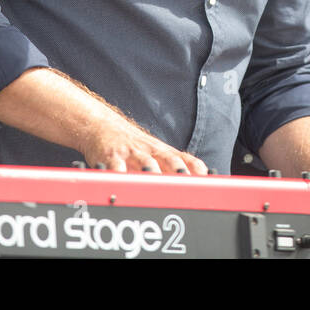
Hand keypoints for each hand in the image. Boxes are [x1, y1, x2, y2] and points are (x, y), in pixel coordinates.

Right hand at [82, 121, 208, 174]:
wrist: (102, 126)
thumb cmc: (133, 145)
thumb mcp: (156, 152)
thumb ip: (175, 166)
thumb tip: (199, 183)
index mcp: (163, 153)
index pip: (187, 161)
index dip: (197, 171)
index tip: (207, 182)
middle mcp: (151, 152)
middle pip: (170, 160)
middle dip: (180, 172)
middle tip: (188, 184)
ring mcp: (133, 153)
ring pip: (147, 163)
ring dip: (154, 173)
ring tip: (159, 183)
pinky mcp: (112, 157)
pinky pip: (117, 168)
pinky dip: (121, 176)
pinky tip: (125, 184)